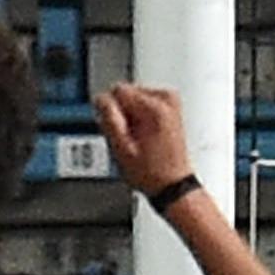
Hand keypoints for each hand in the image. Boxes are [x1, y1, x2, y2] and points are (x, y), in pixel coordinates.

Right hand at [95, 81, 195, 196]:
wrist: (172, 184)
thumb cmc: (151, 172)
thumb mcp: (120, 148)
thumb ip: (108, 119)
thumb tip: (101, 99)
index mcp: (154, 108)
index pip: (118, 90)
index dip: (111, 111)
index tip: (118, 130)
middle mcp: (167, 100)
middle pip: (128, 92)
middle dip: (122, 113)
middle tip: (129, 138)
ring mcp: (172, 103)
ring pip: (136, 97)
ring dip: (131, 116)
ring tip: (138, 139)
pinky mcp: (173, 109)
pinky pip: (146, 104)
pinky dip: (141, 117)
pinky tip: (144, 136)